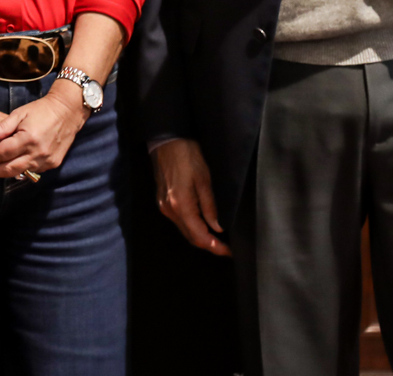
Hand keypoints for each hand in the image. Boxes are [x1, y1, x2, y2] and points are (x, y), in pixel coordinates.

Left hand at [0, 89, 85, 178]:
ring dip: (7, 169)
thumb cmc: (41, 110)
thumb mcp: (19, 113)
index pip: (3, 153)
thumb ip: (2, 127)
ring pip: (21, 172)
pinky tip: (16, 160)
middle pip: (9, 169)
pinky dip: (22, 167)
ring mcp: (47, 160)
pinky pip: (32, 170)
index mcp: (28, 138)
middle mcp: (38, 152)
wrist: (67, 111)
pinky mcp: (53, 164)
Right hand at [151, 138, 229, 255]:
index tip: (230, 252)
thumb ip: (210, 206)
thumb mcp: (205, 180)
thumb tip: (218, 228)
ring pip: (184, 230)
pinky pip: (179, 221)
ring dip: (200, 237)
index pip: (199, 236)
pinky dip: (192, 227)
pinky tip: (203, 225)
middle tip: (226, 249)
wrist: (166, 140)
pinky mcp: (162, 201)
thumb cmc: (188, 156)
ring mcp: (163, 206)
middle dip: (209, 245)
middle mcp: (169, 210)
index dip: (215, 247)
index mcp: (180, 206)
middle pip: (190, 237)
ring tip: (218, 239)